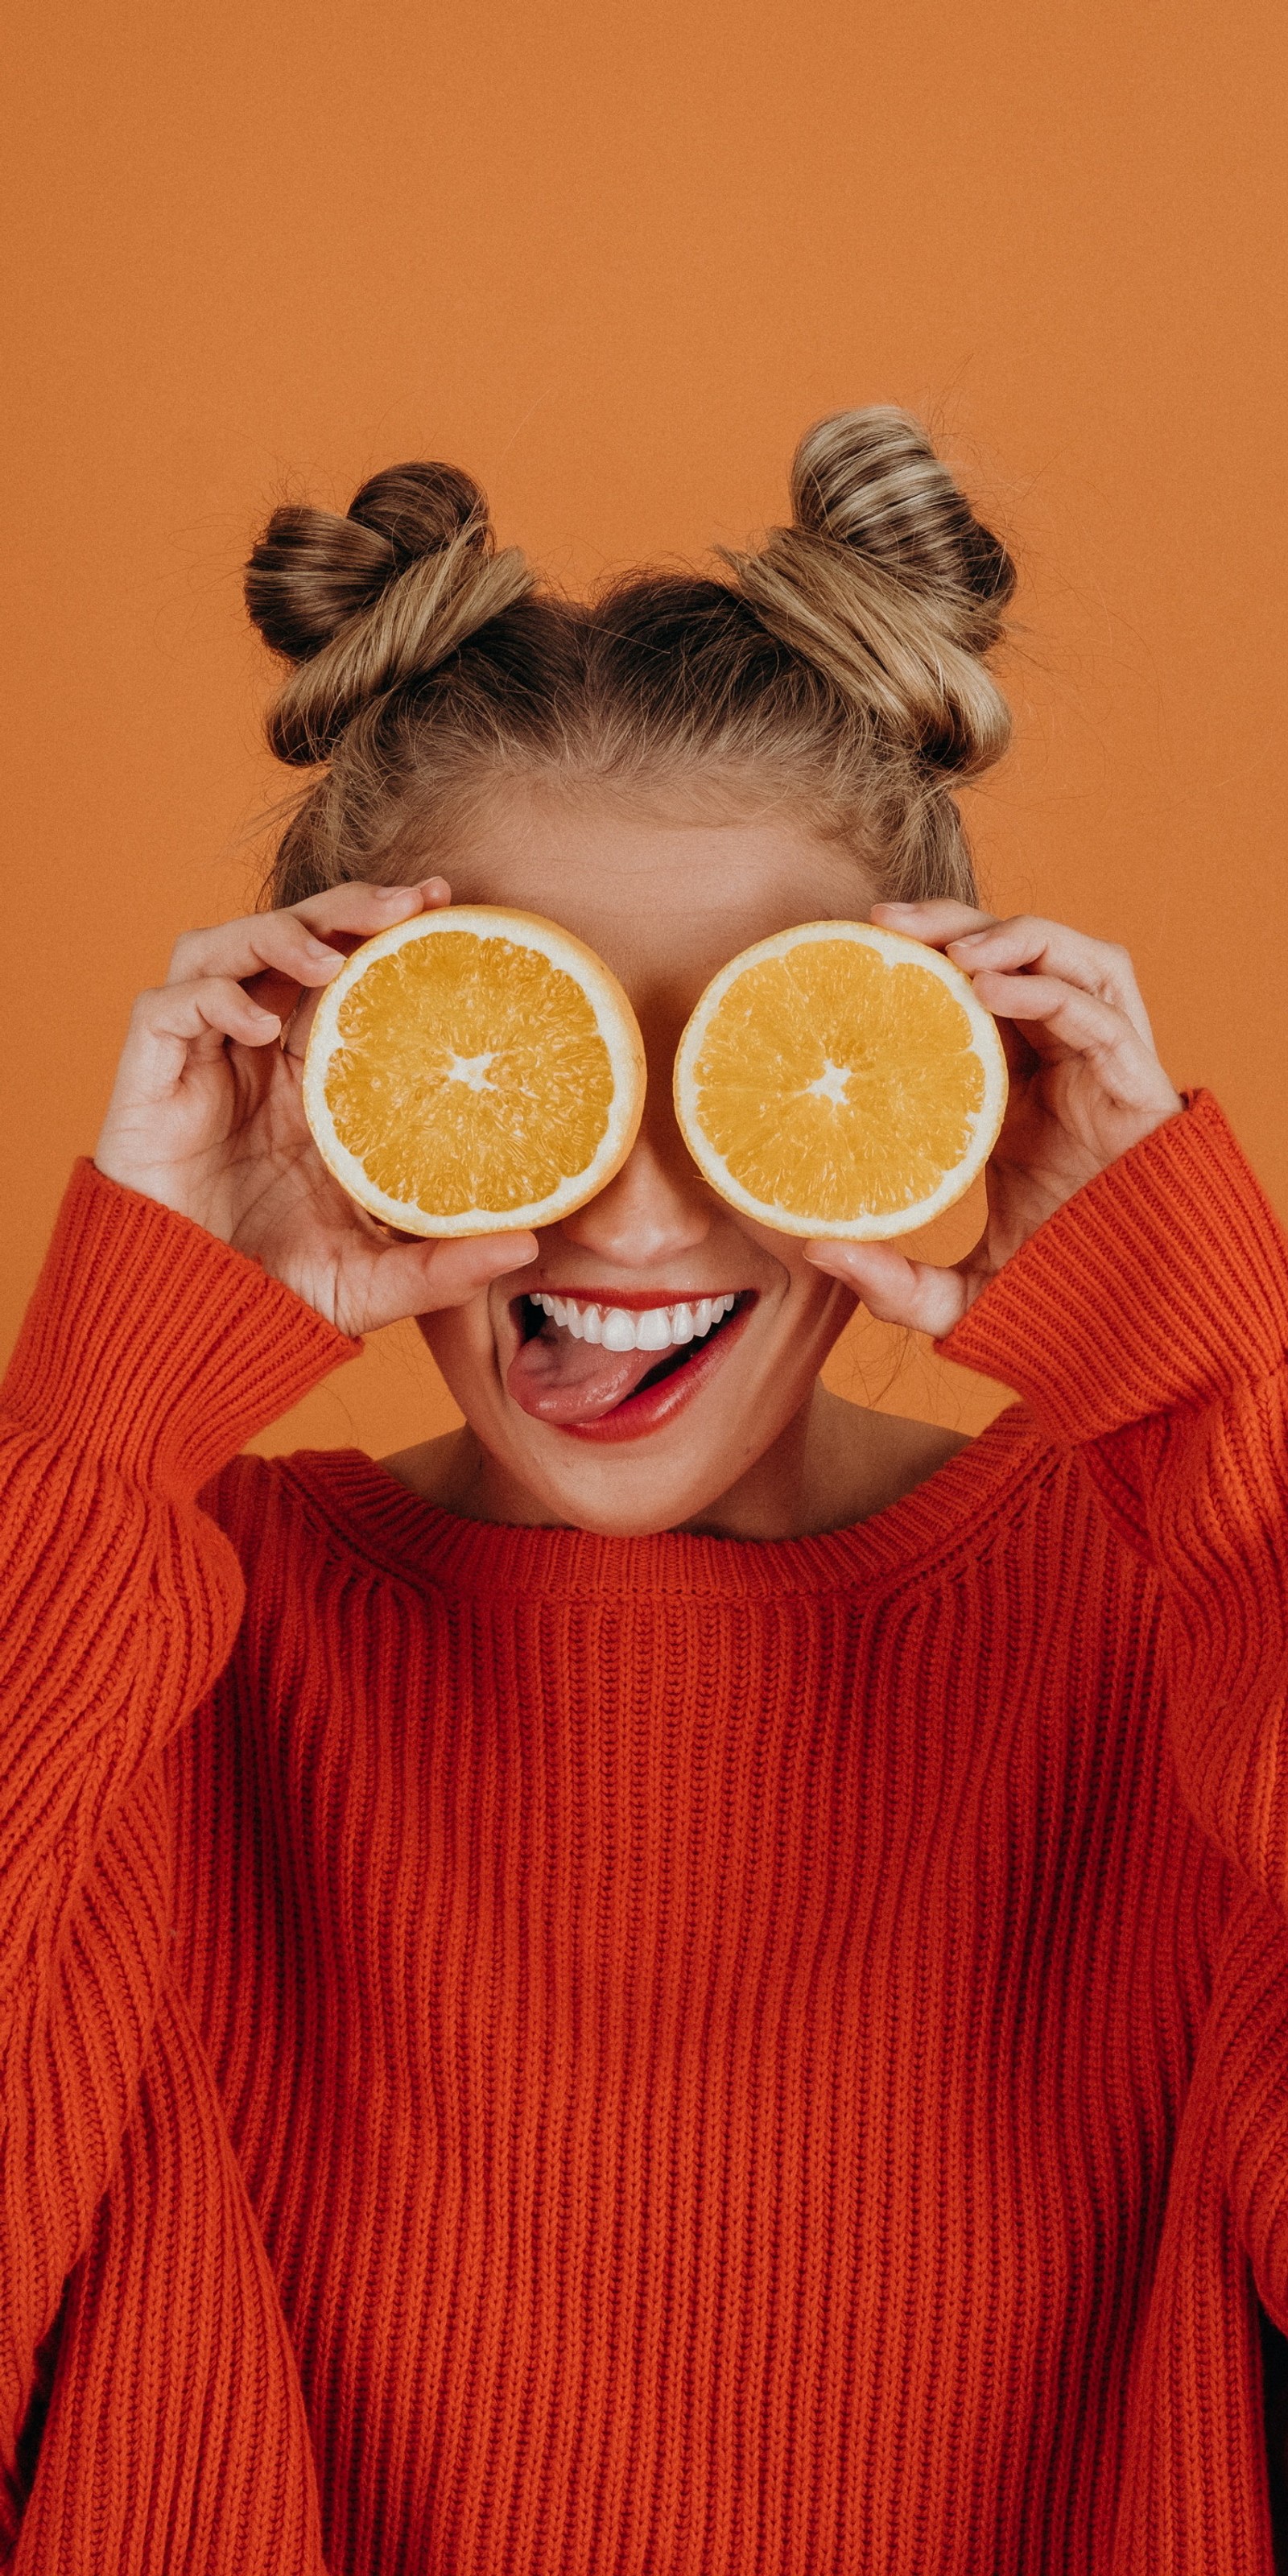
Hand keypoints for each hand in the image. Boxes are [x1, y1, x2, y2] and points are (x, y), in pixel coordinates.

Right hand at [94, 878, 536, 1335]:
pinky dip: (213, 998)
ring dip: (276, 935)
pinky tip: (260, 1027)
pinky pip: (167, 1008)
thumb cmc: (275, 1292)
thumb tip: (530, 1244)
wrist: (188, 1325)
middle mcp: (254, 1055)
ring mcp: (200, 1062)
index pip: (345, 972)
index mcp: (311, 1079)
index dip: (384, 928)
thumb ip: (445, 1264)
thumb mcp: (376, 1279)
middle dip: (343, 905)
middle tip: (409, 902)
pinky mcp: (147, 1080)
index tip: (445, 904)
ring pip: (221, 948)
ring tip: (333, 958)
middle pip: (290, 938)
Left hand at [804, 900, 1184, 1338]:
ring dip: (1011, 935)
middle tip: (885, 921)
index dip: (925, 961)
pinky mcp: (1139, 1084)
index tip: (857, 948)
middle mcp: (1063, 1066)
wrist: (1138, 1325)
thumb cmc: (1059, 1296)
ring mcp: (1105, 1069)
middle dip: (956, 923)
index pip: (974, 997)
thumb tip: (817, 1252)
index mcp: (1018, 1092)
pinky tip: (990, 989)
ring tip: (949, 949)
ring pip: (1071, 959)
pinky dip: (1045, 988)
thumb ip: (892, 1282)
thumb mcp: (958, 1294)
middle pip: (1018, 955)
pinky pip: (1097, 1012)